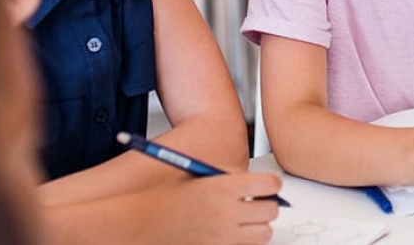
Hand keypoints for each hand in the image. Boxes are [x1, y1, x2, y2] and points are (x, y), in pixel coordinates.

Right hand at [150, 172, 281, 243]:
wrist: (141, 224)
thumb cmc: (169, 199)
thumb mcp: (202, 175)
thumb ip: (234, 177)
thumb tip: (265, 183)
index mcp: (222, 188)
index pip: (270, 184)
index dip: (271, 184)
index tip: (267, 185)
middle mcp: (225, 213)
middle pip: (272, 210)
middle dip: (266, 205)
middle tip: (255, 203)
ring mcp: (222, 238)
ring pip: (265, 233)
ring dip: (258, 227)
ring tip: (243, 221)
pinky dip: (243, 242)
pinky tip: (231, 234)